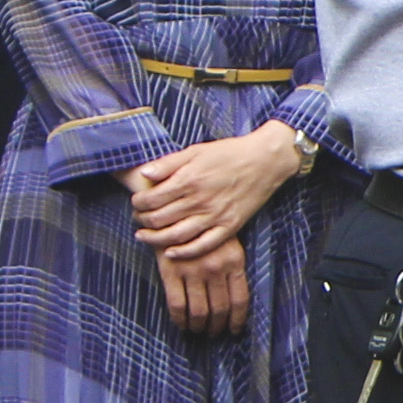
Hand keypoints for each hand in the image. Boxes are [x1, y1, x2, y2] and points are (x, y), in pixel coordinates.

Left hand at [129, 128, 300, 260]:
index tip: (136, 202)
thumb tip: (143, 172)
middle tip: (138, 218)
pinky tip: (171, 252)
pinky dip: (184, 252)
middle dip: (142, 220)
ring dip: (155, 239)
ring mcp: (215, 216)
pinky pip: (203, 245)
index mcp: (189, 179)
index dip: (138, 203)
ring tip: (144, 236)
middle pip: (160, 219)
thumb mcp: (196, 150)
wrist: (265, 160)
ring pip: (176, 236)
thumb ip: (168, 163)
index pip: (152, 199)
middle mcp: (200, 200)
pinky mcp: (229, 227)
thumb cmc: (229, 153)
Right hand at [152, 232, 248, 336]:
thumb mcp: (226, 241)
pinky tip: (181, 324)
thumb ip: (231, 266)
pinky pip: (177, 305)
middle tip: (213, 333)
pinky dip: (180, 320)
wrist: (174, 205)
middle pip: (220, 309)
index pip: (240, 299)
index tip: (234, 330)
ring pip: (199, 311)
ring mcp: (193, 269)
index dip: (237, 320)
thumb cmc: (202, 225)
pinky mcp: (171, 270)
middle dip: (217, 326)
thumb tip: (232, 301)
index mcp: (234, 260)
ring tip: (198, 331)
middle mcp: (216, 267)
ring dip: (199, 327)